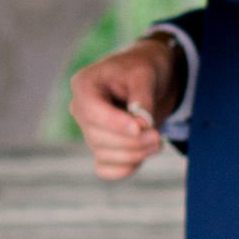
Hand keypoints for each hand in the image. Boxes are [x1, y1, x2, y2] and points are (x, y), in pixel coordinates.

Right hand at [70, 34, 179, 179]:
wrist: (151, 80)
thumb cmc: (145, 69)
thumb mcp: (147, 73)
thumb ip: (143, 98)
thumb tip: (141, 125)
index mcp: (84, 85)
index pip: (92, 111)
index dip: (115, 123)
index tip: (141, 128)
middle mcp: (80, 110)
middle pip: (98, 137)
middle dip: (132, 141)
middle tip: (158, 134)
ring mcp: (89, 131)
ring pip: (104, 155)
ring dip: (135, 154)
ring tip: (157, 139)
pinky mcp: (101, 148)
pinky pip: (107, 169)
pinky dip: (126, 167)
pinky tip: (143, 153)